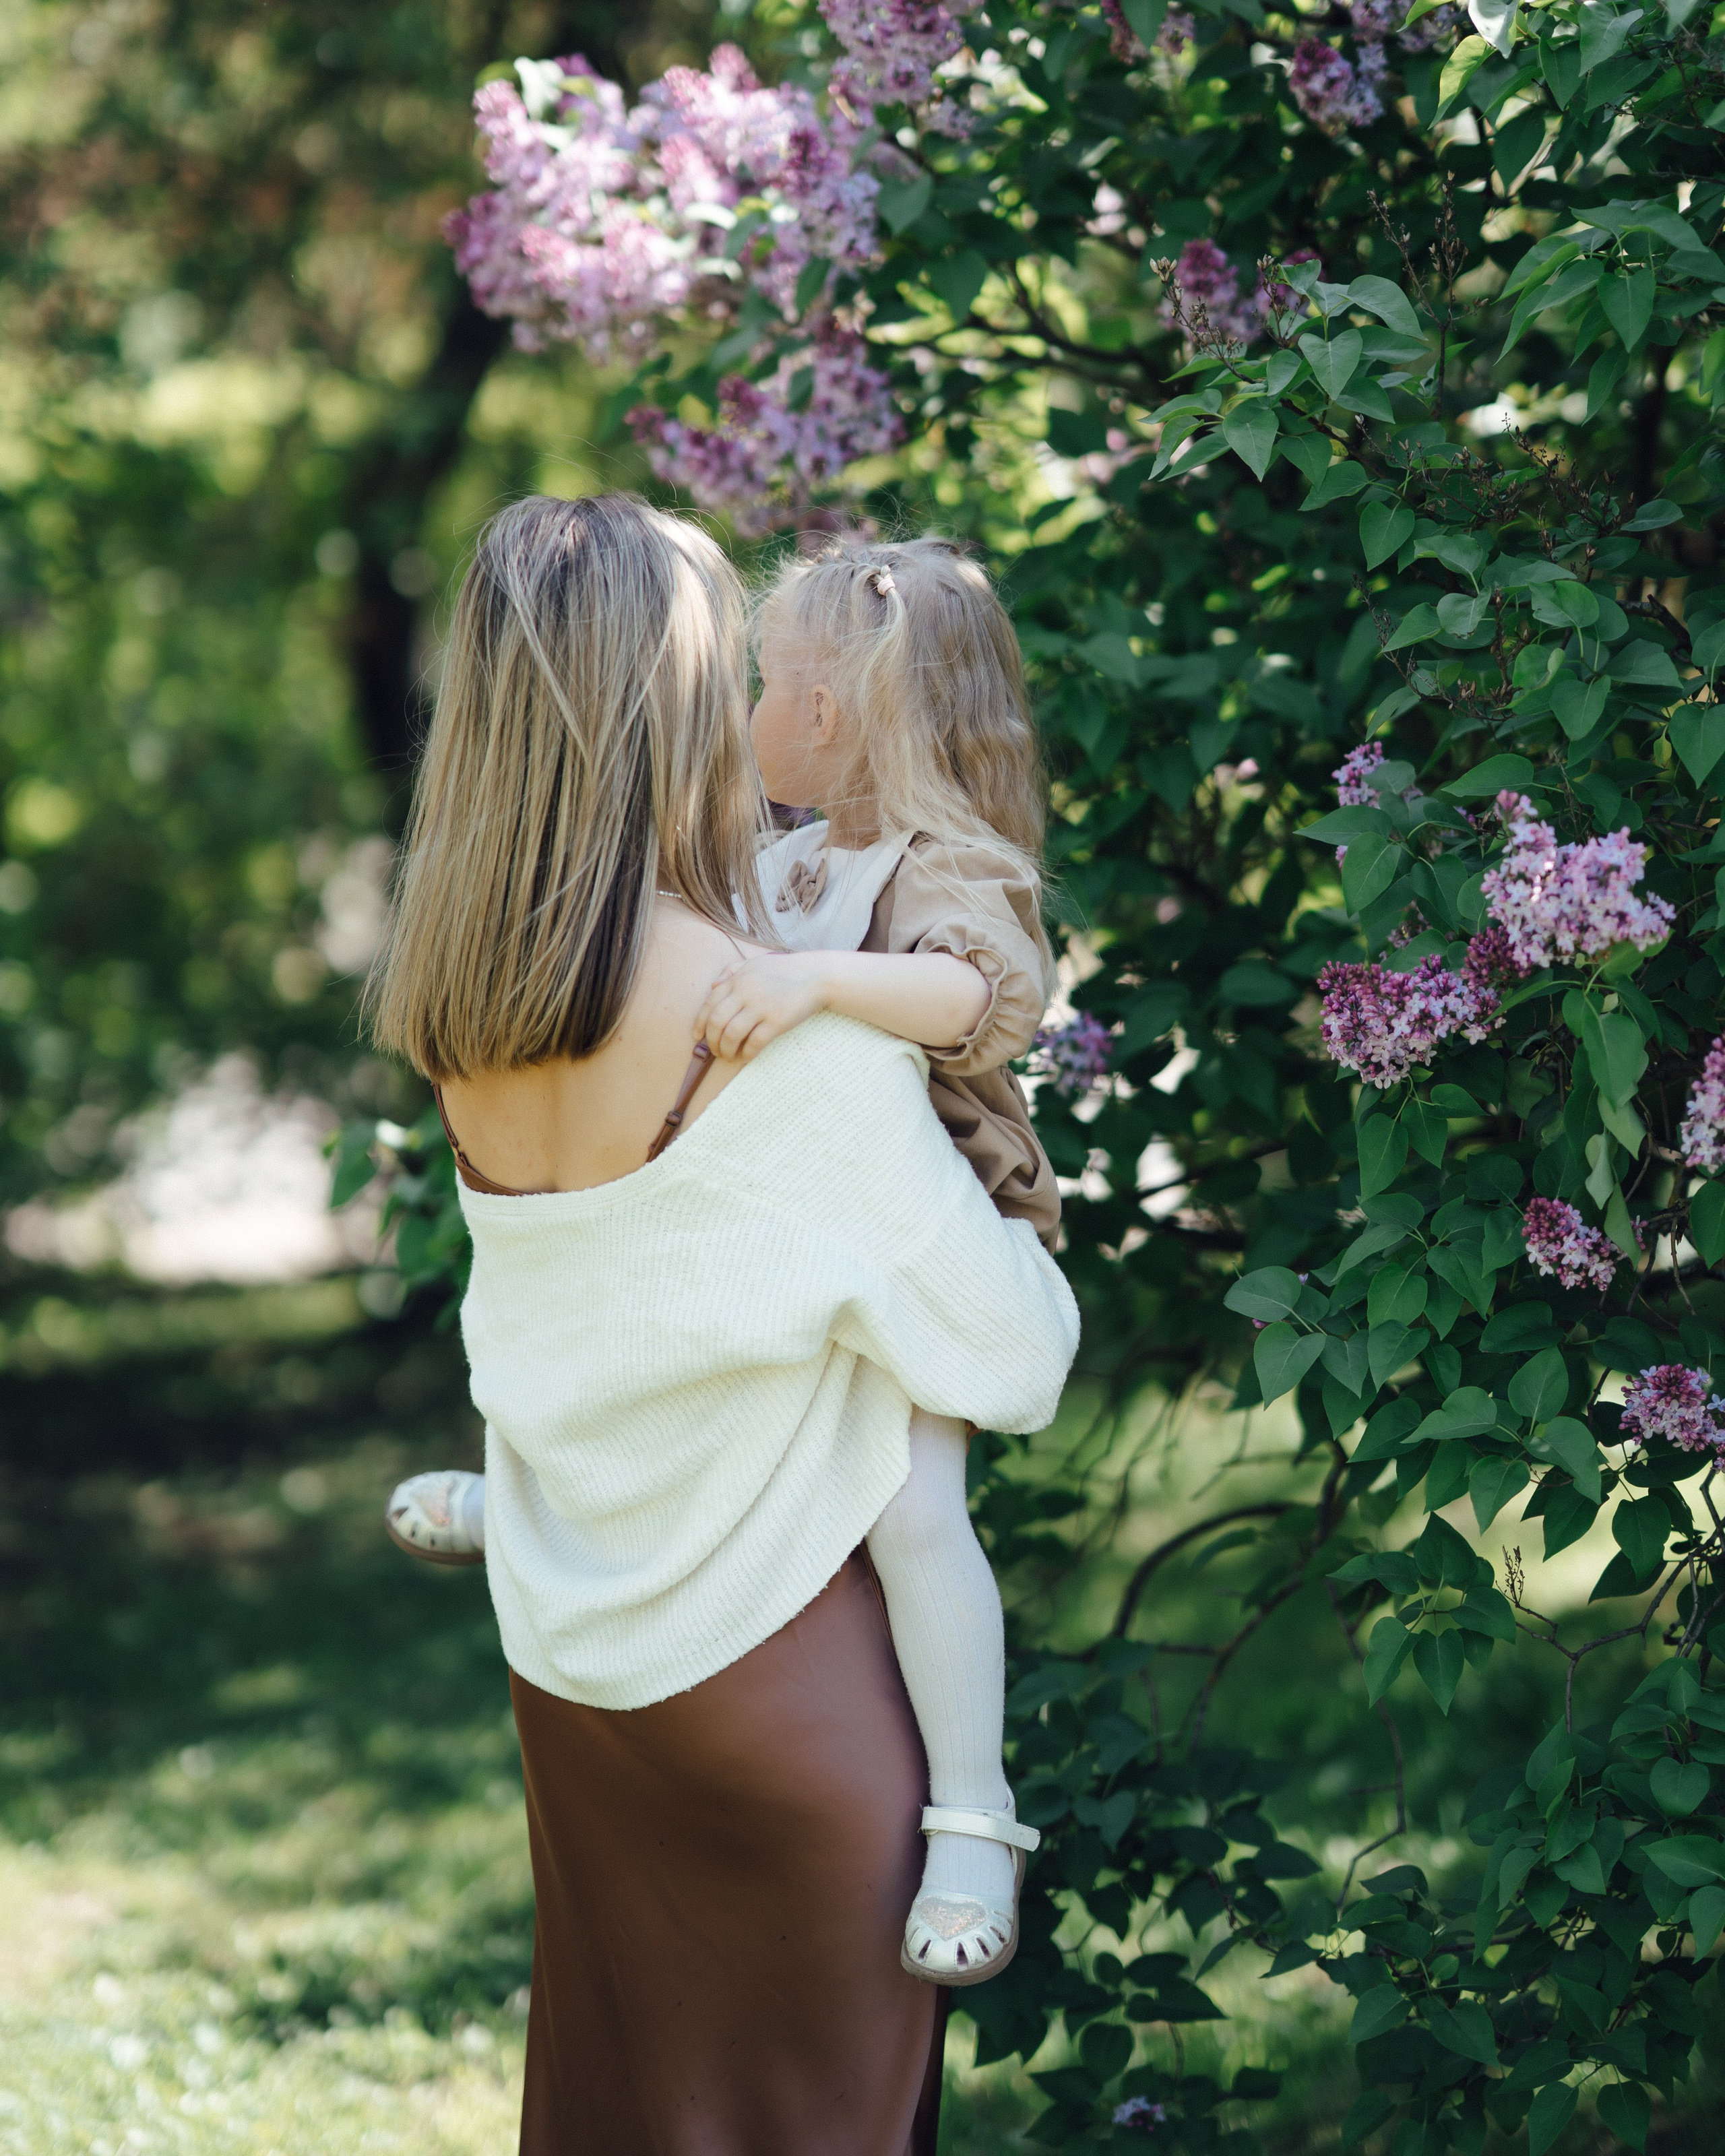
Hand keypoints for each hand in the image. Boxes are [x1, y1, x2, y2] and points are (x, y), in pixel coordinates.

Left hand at [695, 953, 829, 1061]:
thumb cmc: (785, 970)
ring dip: (726, 1050)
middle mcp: (745, 992)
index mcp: (738, 979)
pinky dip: (747, 1053)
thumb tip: (712, 985)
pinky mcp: (776, 1021)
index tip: (698, 1036)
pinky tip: (746, 1056)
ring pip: (732, 1035)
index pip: (709, 1004)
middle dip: (712, 1041)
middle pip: (717, 1022)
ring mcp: (761, 1007)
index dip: (700, 1023)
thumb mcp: (755, 963)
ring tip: (729, 1056)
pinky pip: (754, 1042)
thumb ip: (731, 971)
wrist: (816, 976)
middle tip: (715, 1051)